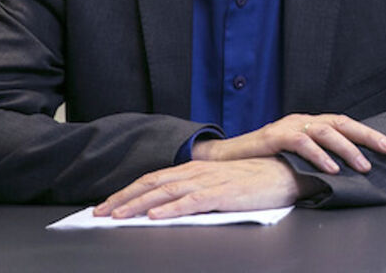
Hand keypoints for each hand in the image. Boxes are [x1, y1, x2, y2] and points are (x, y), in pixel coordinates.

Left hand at [94, 157, 300, 219]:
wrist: (286, 173)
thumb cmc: (255, 180)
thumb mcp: (219, 181)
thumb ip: (195, 189)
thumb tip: (166, 204)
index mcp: (195, 169)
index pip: (152, 179)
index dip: (127, 192)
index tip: (106, 205)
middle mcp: (198, 172)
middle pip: (152, 183)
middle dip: (123, 199)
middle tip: (99, 213)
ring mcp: (211, 181)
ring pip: (166, 192)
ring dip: (139, 204)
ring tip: (118, 215)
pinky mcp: (224, 193)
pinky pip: (193, 201)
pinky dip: (172, 208)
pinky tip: (156, 215)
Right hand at [193, 113, 385, 174]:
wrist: (227, 158)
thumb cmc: (265, 159)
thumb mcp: (296, 156)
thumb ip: (318, 157)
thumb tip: (347, 170)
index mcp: (310, 123)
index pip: (345, 124)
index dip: (368, 134)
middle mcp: (303, 120)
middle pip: (341, 123)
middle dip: (367, 136)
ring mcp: (288, 125)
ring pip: (325, 131)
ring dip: (347, 149)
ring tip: (363, 165)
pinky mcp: (274, 135)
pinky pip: (301, 142)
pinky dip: (319, 155)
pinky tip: (331, 169)